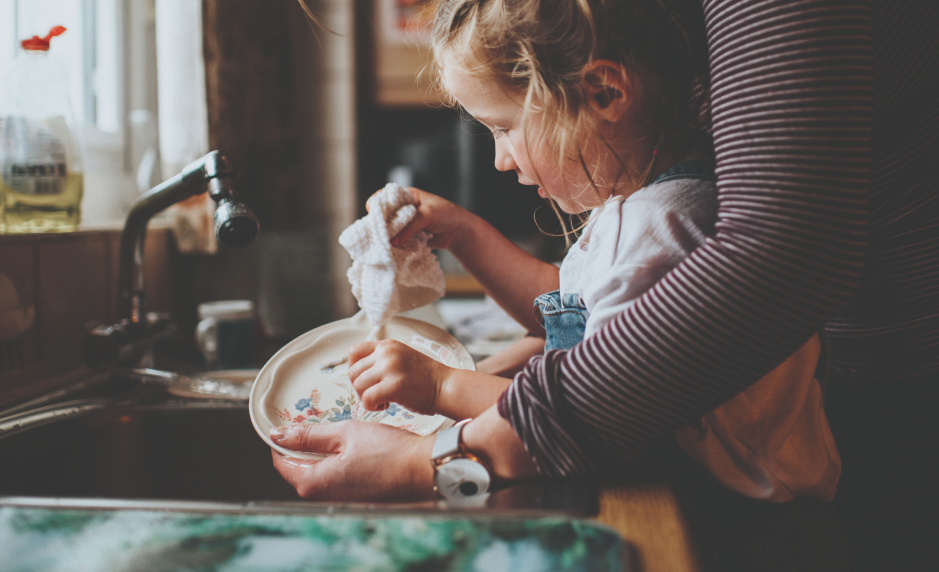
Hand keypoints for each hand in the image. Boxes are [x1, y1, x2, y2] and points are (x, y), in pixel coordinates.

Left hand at [270, 422, 435, 500]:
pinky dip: (336, 463)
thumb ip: (309, 434)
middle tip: (315, 424)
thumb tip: (279, 434)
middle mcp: (324, 497)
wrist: (422, 469)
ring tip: (337, 434)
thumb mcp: (344, 432)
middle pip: (298, 469)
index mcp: (315, 482)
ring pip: (317, 474)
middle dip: (301, 447)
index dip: (282, 441)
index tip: (288, 424)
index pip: (282, 462)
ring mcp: (340, 500)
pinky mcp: (355, 498)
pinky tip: (352, 449)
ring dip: (320, 454)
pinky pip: (334, 480)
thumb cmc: (388, 451)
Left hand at [348, 340, 450, 414]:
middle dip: (360, 388)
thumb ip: (381, 361)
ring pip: (358, 386)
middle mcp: (387, 353)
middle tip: (376, 394)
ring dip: (367, 398)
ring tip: (383, 400)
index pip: (353, 352)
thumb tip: (358, 374)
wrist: (446, 386)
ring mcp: (390, 368)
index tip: (365, 380)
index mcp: (387, 345)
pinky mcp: (394, 386)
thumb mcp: (401, 358)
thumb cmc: (425, 378)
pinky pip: (367, 399)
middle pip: (353, 372)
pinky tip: (386, 406)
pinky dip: (372, 407)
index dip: (354, 369)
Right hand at [366, 187, 473, 249]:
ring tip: (381, 243)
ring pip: (390, 229)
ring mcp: (406, 224)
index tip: (372, 212)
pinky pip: (397, 240)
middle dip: (379, 224)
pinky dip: (394, 245)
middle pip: (385, 215)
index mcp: (407, 196)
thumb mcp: (427, 215)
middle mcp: (404, 209)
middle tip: (375, 232)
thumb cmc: (446, 215)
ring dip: (386, 236)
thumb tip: (393, 241)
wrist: (460, 232)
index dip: (377, 203)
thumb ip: (410, 226)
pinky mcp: (409, 237)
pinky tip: (390, 249)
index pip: (386, 196)